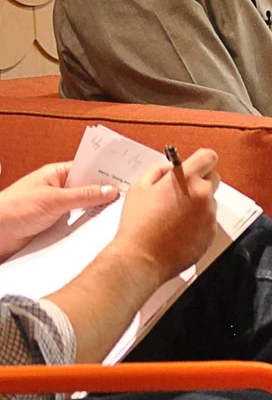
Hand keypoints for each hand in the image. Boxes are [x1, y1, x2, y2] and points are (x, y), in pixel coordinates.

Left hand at [0, 162, 119, 259]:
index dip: (106, 170)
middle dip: (105, 193)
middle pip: (88, 189)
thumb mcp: (54, 200)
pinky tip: (100, 231)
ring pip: (84, 208)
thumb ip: (83, 195)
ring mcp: (57, 209)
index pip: (87, 168)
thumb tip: (109, 189)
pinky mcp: (55, 226)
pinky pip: (76, 224)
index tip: (127, 174)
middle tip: (129, 197)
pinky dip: (87, 227)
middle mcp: (58, 190)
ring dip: (96, 213)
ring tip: (118, 215)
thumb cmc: (14, 208)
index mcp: (56, 175)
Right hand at [111, 149, 219, 289]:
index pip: (208, 157)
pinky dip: (198, 223)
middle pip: (213, 179)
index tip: (192, 167)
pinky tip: (178, 231)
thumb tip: (171, 168)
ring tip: (173, 217)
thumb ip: (158, 170)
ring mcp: (209, 216)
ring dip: (197, 204)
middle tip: (179, 193)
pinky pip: (208, 222)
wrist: (141, 258)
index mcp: (186, 179)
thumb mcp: (139, 187)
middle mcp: (203, 195)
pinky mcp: (211, 234)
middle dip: (199, 182)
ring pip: (209, 202)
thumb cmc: (137, 223)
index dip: (200, 161)